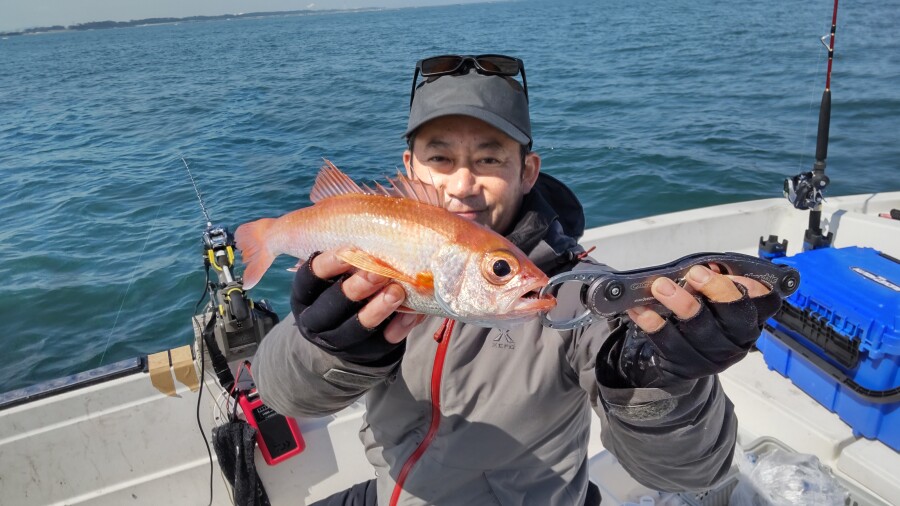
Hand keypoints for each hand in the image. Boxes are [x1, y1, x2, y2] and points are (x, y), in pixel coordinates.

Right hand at [291, 249, 424, 364]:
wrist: (344, 340)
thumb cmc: (340, 291)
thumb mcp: (332, 277)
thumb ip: (345, 260)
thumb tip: (374, 236)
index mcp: (305, 296)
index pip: (309, 278)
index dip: (328, 264)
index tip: (349, 249)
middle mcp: (316, 321)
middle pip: (333, 304)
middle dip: (357, 287)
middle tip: (378, 270)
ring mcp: (339, 341)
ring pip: (357, 326)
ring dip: (379, 308)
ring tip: (397, 290)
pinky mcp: (366, 353)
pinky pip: (384, 341)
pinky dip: (400, 326)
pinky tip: (412, 311)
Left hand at [618, 265, 783, 385]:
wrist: (680, 360)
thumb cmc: (701, 319)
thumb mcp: (712, 299)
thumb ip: (713, 283)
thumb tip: (706, 266)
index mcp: (750, 319)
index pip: (766, 304)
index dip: (753, 288)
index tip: (732, 272)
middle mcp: (738, 340)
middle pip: (735, 317)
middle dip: (716, 290)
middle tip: (694, 273)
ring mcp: (714, 357)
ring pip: (700, 330)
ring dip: (680, 304)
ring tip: (660, 286)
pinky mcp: (688, 367)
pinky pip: (670, 345)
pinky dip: (653, 324)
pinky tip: (641, 310)